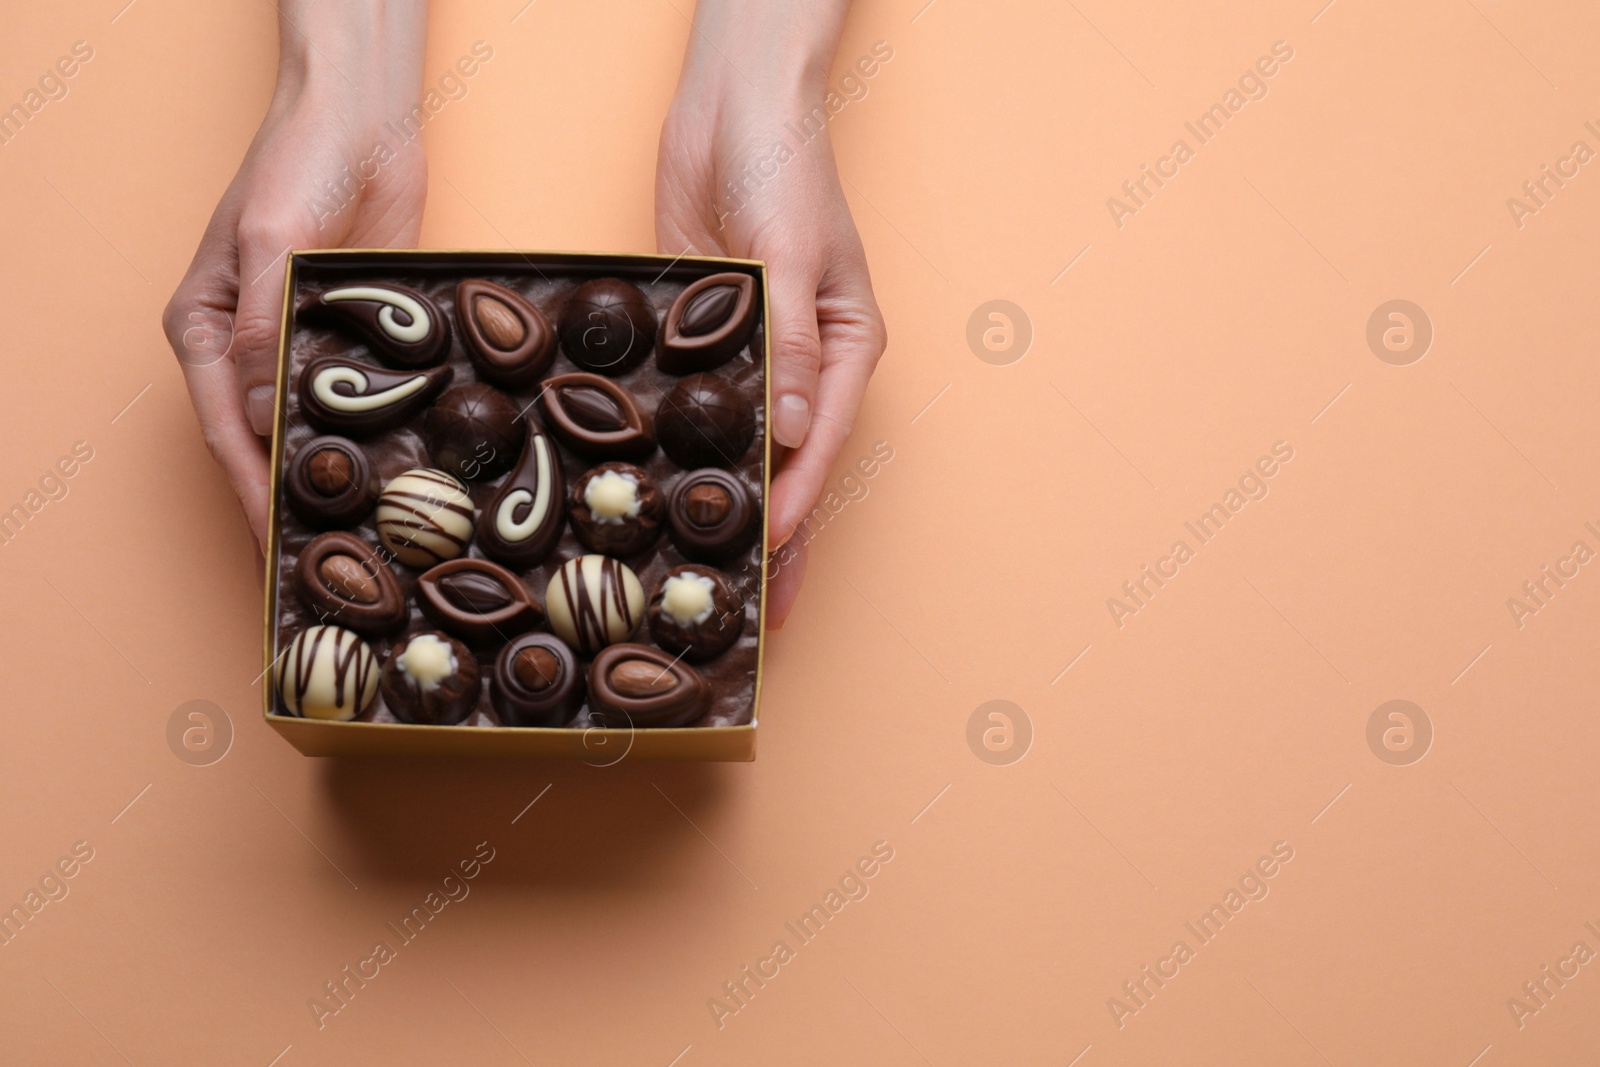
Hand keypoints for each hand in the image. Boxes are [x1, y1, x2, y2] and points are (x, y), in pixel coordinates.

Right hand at [162, 1, 427, 552]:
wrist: (363, 122)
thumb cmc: (298, 165)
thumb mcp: (268, 242)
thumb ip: (261, 329)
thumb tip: (256, 413)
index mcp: (205, 331)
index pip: (224, 429)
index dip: (251, 490)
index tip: (275, 546)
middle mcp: (247, 349)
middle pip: (265, 442)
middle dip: (289, 502)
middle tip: (323, 567)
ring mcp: (303, 348)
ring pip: (316, 430)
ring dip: (334, 480)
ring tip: (363, 544)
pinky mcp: (358, 341)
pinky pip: (362, 402)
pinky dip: (373, 441)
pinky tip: (398, 481)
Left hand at [655, 2, 887, 627]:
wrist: (733, 104)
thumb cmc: (783, 164)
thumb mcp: (791, 252)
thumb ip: (786, 343)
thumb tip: (789, 432)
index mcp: (846, 348)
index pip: (823, 445)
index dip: (797, 504)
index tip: (770, 558)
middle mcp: (805, 364)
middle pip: (792, 466)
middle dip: (776, 536)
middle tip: (748, 610)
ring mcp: (755, 357)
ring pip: (743, 450)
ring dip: (726, 506)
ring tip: (701, 572)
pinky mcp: (708, 342)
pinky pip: (699, 411)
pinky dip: (686, 453)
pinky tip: (662, 495)